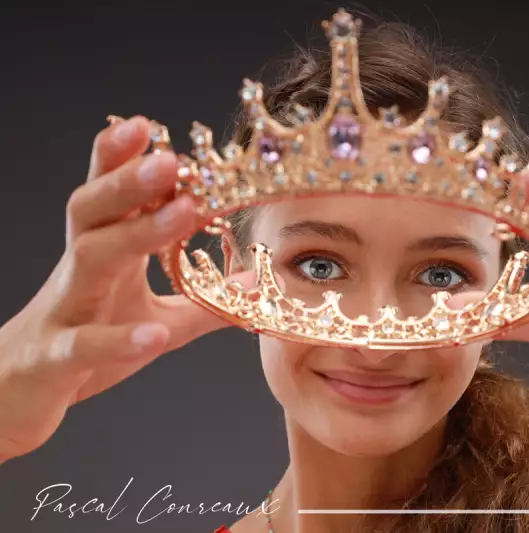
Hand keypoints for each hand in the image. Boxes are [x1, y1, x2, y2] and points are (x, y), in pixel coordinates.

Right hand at [0, 117, 250, 462]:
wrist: (17, 395)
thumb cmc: (86, 343)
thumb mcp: (155, 319)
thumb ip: (203, 302)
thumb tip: (254, 282)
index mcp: (101, 254)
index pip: (109, 197)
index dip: (120, 159)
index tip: (147, 125)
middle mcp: (80, 272)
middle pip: (95, 213)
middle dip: (130, 181)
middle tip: (169, 157)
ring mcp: (65, 312)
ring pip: (88, 260)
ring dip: (134, 233)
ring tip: (180, 211)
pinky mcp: (56, 359)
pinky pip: (83, 344)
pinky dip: (118, 339)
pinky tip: (153, 333)